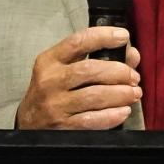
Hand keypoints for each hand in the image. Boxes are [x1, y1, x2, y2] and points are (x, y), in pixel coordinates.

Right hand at [16, 26, 141, 129]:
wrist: (29, 123)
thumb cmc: (53, 90)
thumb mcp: (65, 68)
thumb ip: (97, 57)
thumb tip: (132, 54)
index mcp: (49, 60)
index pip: (78, 42)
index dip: (103, 36)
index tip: (123, 36)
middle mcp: (50, 81)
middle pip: (90, 70)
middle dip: (119, 72)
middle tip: (134, 76)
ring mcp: (55, 105)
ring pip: (95, 96)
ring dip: (121, 94)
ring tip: (134, 93)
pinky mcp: (62, 127)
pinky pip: (92, 120)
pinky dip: (112, 115)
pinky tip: (124, 111)